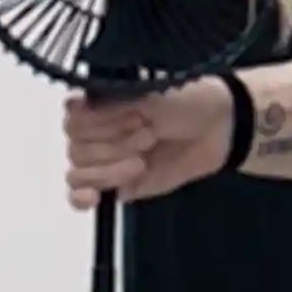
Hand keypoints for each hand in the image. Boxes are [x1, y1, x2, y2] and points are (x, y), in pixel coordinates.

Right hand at [61, 76, 232, 208]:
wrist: (219, 130)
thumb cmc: (187, 102)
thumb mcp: (148, 92)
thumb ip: (108, 101)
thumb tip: (72, 105)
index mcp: (99, 104)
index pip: (72, 121)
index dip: (101, 123)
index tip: (134, 117)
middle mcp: (97, 132)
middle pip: (76, 149)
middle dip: (114, 145)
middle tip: (148, 135)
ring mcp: (104, 160)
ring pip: (78, 173)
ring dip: (111, 169)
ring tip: (143, 160)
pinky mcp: (115, 185)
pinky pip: (80, 197)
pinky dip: (81, 198)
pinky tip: (93, 197)